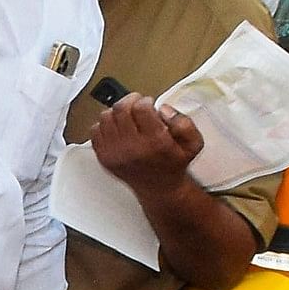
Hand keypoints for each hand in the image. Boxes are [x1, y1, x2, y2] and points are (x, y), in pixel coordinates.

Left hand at [86, 94, 202, 193]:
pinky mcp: (103, 157)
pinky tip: (117, 129)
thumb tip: (163, 110)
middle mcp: (132, 148)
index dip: (145, 101)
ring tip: (127, 117)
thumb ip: (184, 123)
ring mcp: (115, 153)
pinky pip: (95, 130)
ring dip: (117, 112)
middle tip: (137, 105)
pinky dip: (104, 125)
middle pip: (121, 108)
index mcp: (155, 143)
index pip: (141, 108)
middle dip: (130, 101)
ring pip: (106, 116)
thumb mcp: (193, 144)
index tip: (149, 104)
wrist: (159, 188)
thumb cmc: (173, 164)